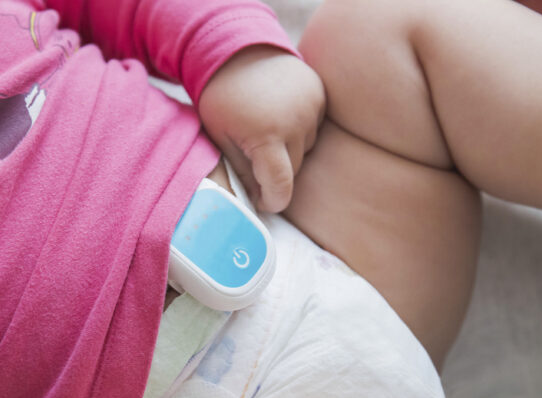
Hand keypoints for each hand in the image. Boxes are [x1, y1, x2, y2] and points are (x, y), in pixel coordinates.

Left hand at [198, 45, 324, 211]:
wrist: (237, 50)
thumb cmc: (221, 99)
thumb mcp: (221, 139)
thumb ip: (241, 172)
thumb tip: (257, 201)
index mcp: (266, 135)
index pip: (281, 186)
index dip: (274, 201)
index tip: (263, 202)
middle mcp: (295, 122)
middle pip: (294, 169)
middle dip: (275, 172)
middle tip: (253, 157)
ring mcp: (311, 107)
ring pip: (306, 149)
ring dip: (289, 150)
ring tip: (265, 130)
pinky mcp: (320, 95)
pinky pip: (315, 128)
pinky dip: (299, 130)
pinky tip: (279, 117)